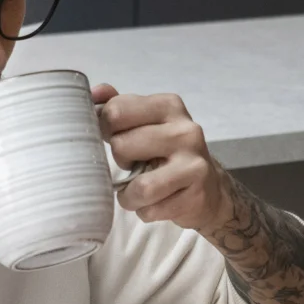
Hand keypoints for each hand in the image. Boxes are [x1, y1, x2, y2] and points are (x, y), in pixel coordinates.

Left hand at [90, 83, 230, 233]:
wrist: (209, 187)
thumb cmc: (167, 152)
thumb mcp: (146, 123)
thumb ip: (119, 106)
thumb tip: (94, 92)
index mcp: (169, 106)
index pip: (116, 111)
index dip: (104, 129)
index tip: (114, 137)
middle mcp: (185, 130)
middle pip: (122, 146)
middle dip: (119, 161)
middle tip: (133, 165)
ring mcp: (194, 164)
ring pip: (140, 186)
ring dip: (129, 195)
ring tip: (137, 190)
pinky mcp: (196, 195)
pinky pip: (151, 209)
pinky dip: (144, 211)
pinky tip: (156, 202)